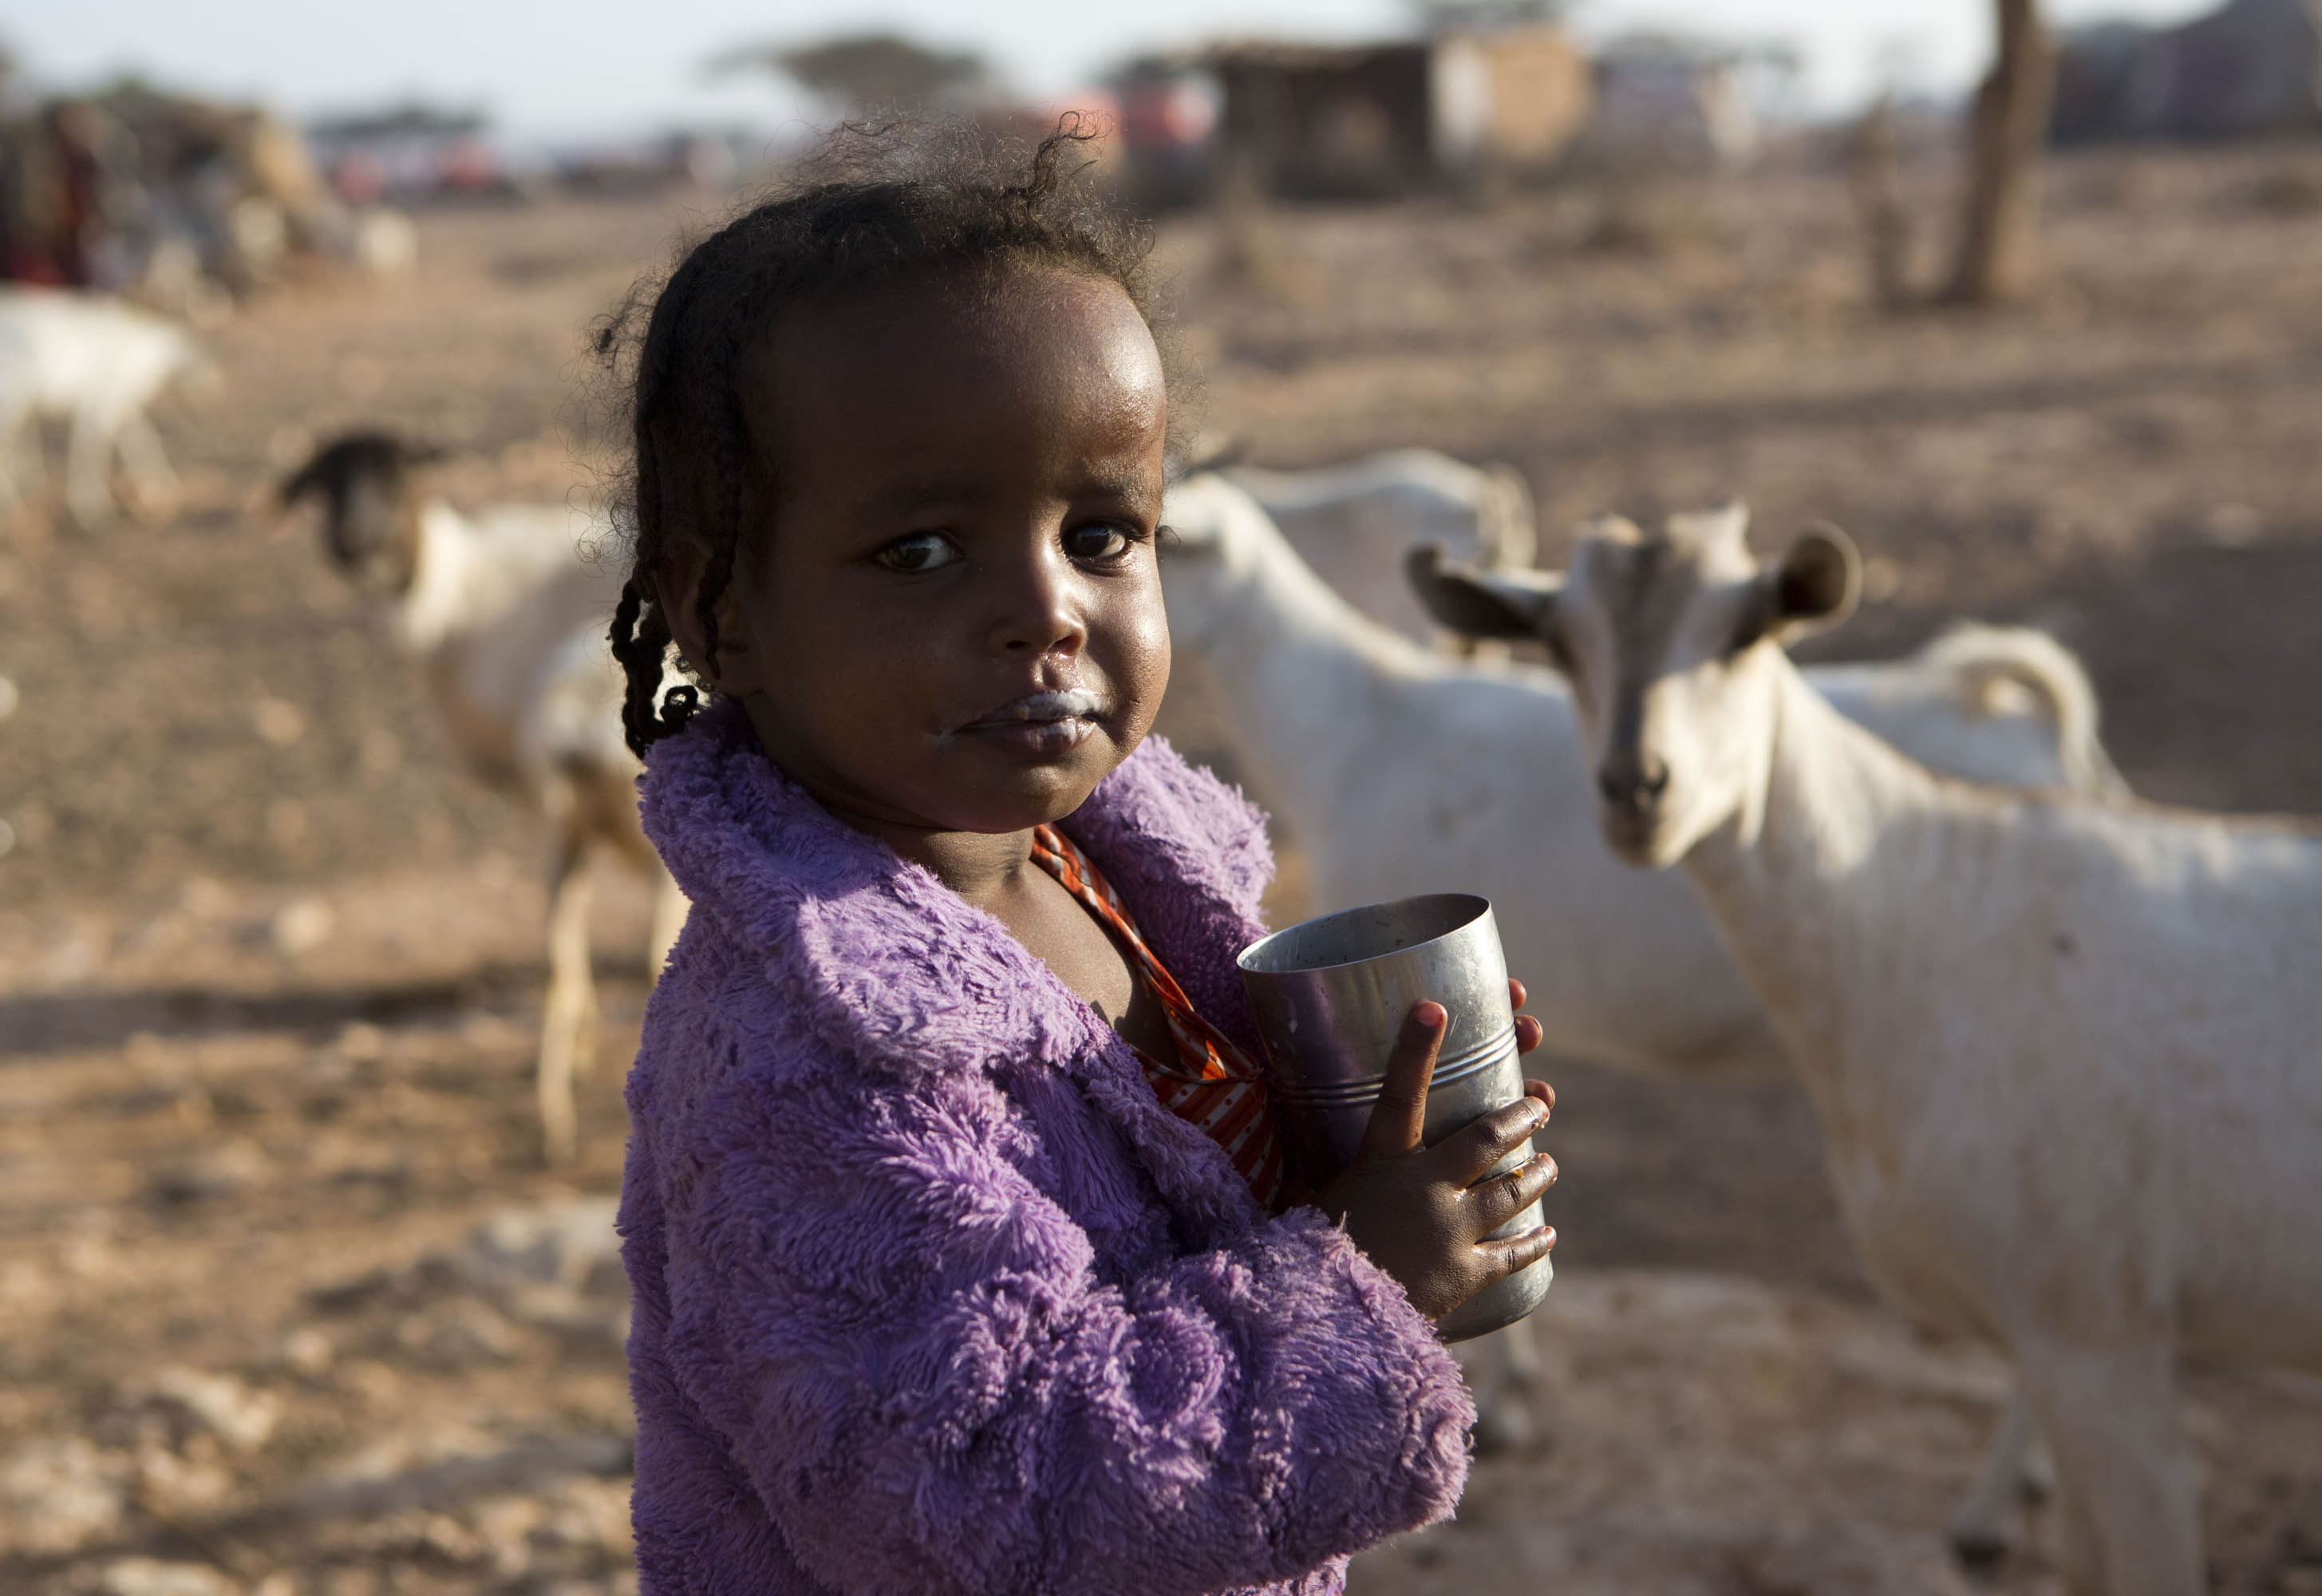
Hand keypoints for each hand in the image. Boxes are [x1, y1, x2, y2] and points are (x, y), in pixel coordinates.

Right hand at [1312, 985, 1557, 1321]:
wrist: (1325, 1315)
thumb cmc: (1306, 1251)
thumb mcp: (1309, 1201)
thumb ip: (1317, 1178)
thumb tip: (1283, 1166)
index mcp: (1381, 1161)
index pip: (1401, 1090)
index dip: (1417, 1045)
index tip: (1434, 1007)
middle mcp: (1425, 1187)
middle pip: (1489, 1137)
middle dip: (1521, 1115)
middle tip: (1540, 1105)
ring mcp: (1452, 1230)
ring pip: (1511, 1190)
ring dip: (1537, 1173)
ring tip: (1550, 1163)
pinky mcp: (1466, 1274)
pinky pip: (1511, 1254)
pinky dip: (1533, 1242)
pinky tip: (1549, 1234)